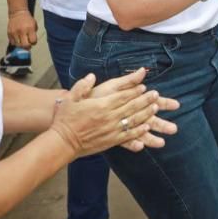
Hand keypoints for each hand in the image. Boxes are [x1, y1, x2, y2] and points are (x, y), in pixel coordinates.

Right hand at [7, 10, 37, 48]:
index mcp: (30, 28)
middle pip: (25, 45)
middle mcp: (22, 31)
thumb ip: (33, 33)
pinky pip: (12, 42)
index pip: (33, 41)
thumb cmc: (28, 19)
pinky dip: (15, 43)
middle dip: (28, 46)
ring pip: (18, 45)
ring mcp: (14, 32)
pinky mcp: (9, 33)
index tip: (33, 41)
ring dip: (21, 45)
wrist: (18, 13)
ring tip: (23, 42)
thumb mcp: (34, 24)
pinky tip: (18, 40)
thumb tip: (32, 43)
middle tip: (28, 45)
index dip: (34, 42)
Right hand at [51, 68, 170, 156]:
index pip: (122, 96)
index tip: (144, 86)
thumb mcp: (71, 99)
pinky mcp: (111, 141)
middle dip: (145, 100)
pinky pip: (128, 135)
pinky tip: (147, 126)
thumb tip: (91, 76)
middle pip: (131, 107)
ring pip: (133, 120)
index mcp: (101, 105)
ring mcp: (111, 130)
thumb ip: (82, 86)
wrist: (62, 142)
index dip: (134, 91)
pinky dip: (139, 130)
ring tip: (155, 108)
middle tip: (156, 94)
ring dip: (146, 113)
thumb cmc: (65, 119)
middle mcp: (109, 117)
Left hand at [87, 67, 179, 151]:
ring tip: (161, 143)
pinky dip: (132, 144)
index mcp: (130, 102)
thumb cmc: (96, 96)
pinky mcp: (112, 133)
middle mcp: (128, 115)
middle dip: (162, 124)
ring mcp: (122, 125)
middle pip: (149, 119)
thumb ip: (129, 80)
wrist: (77, 110)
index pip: (151, 102)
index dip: (164, 103)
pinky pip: (125, 140)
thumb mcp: (113, 85)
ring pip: (139, 132)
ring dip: (151, 138)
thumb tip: (142, 70)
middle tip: (174, 129)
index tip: (176, 105)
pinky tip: (140, 147)